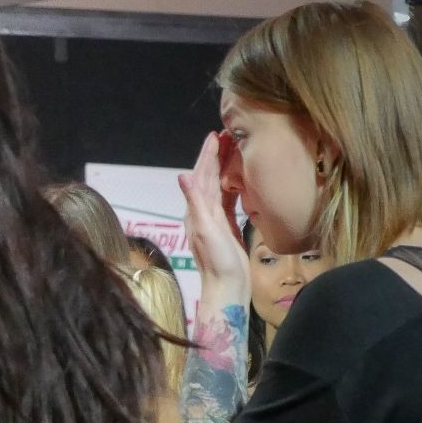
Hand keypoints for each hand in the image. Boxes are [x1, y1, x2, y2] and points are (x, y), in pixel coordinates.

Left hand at [181, 131, 249, 301]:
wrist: (226, 287)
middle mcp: (202, 212)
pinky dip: (232, 187)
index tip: (216, 135)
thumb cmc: (217, 262)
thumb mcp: (205, 230)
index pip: (202, 175)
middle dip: (217, 156)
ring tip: (235, 150)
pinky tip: (239, 181)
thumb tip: (182, 176)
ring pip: (219, 187)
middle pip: (209, 177)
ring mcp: (214, 220)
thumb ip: (195, 203)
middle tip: (228, 135)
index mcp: (196, 210)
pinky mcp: (226, 228)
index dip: (208, 155)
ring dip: (224, 168)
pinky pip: (228, 201)